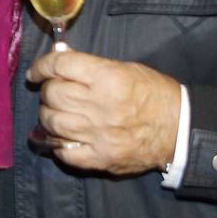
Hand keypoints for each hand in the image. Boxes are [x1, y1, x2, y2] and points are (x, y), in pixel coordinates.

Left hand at [26, 48, 180, 175]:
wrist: (180, 129)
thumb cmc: (154, 93)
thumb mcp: (125, 68)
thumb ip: (90, 66)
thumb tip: (59, 59)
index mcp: (108, 78)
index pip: (60, 65)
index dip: (41, 66)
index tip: (36, 72)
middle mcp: (100, 105)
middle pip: (53, 94)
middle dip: (48, 90)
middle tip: (54, 92)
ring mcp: (99, 135)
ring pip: (52, 123)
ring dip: (48, 116)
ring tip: (57, 113)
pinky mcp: (101, 158)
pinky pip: (64, 152)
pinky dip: (57, 144)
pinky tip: (63, 137)